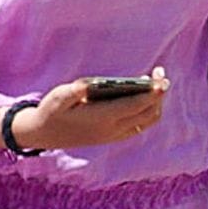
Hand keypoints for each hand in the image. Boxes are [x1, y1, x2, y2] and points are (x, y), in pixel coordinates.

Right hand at [12, 67, 169, 150]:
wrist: (45, 134)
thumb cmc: (52, 111)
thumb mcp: (57, 97)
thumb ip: (73, 91)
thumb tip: (86, 85)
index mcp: (101, 118)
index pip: (134, 106)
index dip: (151, 94)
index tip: (162, 81)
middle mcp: (112, 129)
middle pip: (146, 113)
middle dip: (158, 94)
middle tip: (160, 73)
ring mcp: (115, 134)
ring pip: (147, 121)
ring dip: (156, 103)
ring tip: (154, 82)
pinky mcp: (114, 136)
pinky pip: (140, 125)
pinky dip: (149, 111)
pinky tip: (144, 94)